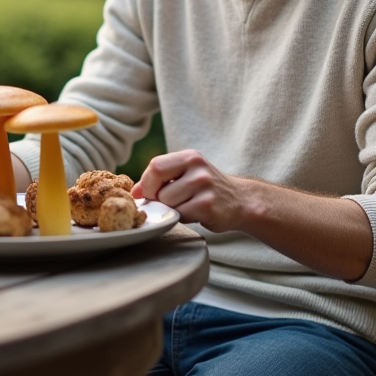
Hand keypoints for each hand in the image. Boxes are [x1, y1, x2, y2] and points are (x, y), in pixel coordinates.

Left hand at [132, 149, 246, 231]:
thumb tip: (135, 192)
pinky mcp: (208, 206)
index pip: (155, 166)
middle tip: (167, 202)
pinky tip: (196, 213)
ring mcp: (204, 186)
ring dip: (171, 209)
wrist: (241, 201)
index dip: (147, 183)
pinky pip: (180, 215)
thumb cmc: (206, 188)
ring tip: (186, 206)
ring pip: (167, 202)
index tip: (149, 193)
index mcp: (189, 157)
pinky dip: (182, 218)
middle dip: (157, 198)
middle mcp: (197, 168)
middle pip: (158, 187)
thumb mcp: (186, 174)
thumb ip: (161, 178)